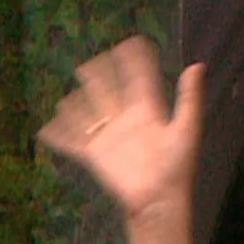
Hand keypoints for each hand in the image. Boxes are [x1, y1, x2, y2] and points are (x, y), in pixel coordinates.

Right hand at [37, 36, 205, 222]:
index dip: (136, 62)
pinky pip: (73, 143)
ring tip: (67, 96)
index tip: (133, 41)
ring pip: (89, 115)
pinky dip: (58, 136)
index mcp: (149, 113)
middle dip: (100, 76)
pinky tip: (46, 129)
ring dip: (77, 104)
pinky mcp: (95, 156)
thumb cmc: (177, 168)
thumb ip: (189, 97)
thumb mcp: (187, 129)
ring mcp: (109, 138)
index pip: (140, 80)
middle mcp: (126, 122)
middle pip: (109, 92)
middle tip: (92, 60)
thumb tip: (197, 65)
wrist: (159, 201)